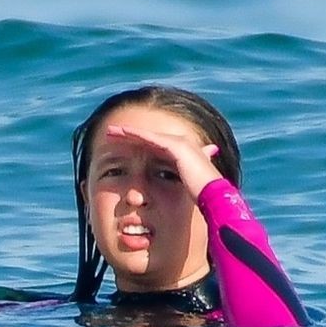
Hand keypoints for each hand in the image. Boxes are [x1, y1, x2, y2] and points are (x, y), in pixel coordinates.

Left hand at [101, 123, 223, 195]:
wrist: (214, 195)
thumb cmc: (201, 194)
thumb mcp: (185, 185)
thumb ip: (177, 180)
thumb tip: (170, 188)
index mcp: (183, 152)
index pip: (155, 144)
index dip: (137, 143)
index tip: (121, 143)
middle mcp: (182, 143)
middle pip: (149, 137)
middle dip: (129, 135)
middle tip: (111, 132)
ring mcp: (180, 142)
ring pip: (147, 135)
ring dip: (128, 132)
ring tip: (111, 131)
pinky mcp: (175, 146)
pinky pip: (151, 138)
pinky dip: (136, 134)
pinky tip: (122, 132)